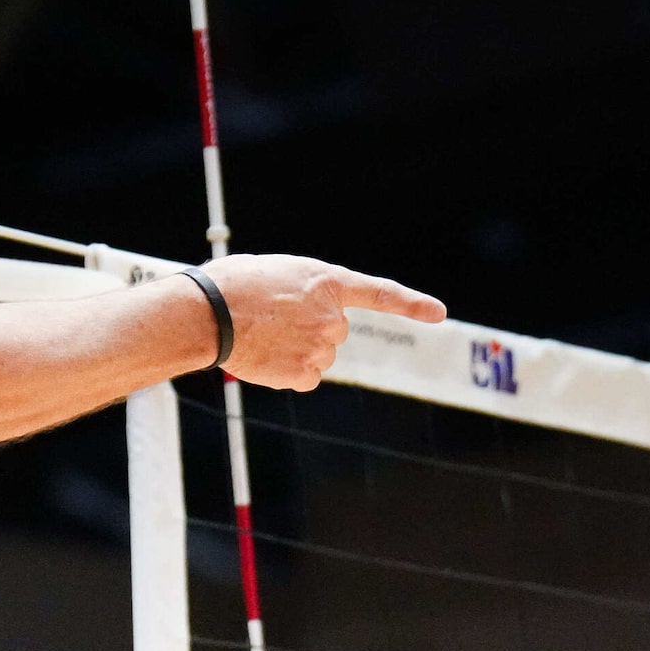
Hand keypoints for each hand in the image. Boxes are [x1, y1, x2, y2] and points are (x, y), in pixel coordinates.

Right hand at [203, 256, 443, 392]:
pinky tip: (265, 356)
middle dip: (311, 328)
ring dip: (297, 349)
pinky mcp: (304, 373)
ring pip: (319, 355)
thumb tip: (304, 319)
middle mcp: (333, 317)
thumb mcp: (279, 273)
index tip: (439, 314)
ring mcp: (321, 347)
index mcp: (328, 282)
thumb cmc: (233, 286)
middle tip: (273, 319)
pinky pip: (305, 377)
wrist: (210, 314)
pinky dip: (288, 371)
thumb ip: (305, 291)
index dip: (411, 304)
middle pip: (335, 331)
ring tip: (262, 335)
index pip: (380, 292)